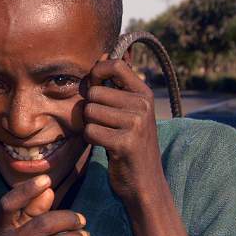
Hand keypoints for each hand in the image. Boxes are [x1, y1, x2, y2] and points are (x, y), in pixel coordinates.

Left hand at [83, 58, 163, 204]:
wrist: (145, 182)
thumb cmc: (129, 142)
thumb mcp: (130, 110)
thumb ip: (117, 85)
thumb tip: (104, 54)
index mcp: (144, 94)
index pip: (115, 65)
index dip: (97, 72)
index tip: (95, 86)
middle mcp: (143, 105)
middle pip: (94, 92)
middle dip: (92, 109)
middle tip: (106, 124)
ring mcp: (136, 124)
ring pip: (89, 112)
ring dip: (91, 126)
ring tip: (108, 135)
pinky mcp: (125, 143)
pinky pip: (90, 131)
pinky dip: (92, 140)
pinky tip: (107, 147)